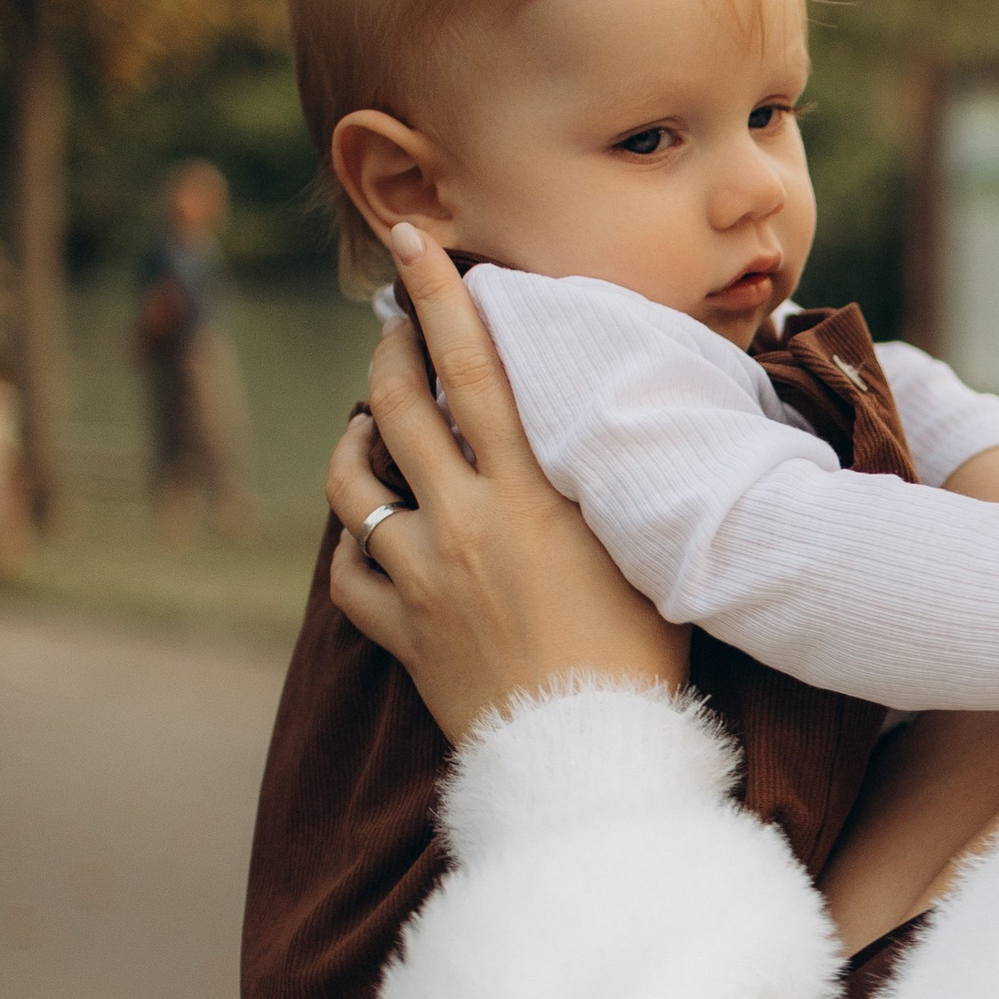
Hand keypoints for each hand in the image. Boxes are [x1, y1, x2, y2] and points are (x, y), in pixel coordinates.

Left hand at [325, 228, 687, 744]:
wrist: (595, 756)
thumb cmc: (647, 655)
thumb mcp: (644, 546)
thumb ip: (611, 481)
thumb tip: (611, 426)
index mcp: (531, 493)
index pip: (474, 367)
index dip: (438, 296)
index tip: (411, 242)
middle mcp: (466, 523)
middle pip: (399, 407)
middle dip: (388, 351)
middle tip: (393, 327)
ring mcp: (425, 579)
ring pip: (356, 484)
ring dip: (356, 441)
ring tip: (370, 427)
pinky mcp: (404, 635)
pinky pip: (350, 574)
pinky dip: (354, 544)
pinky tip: (368, 530)